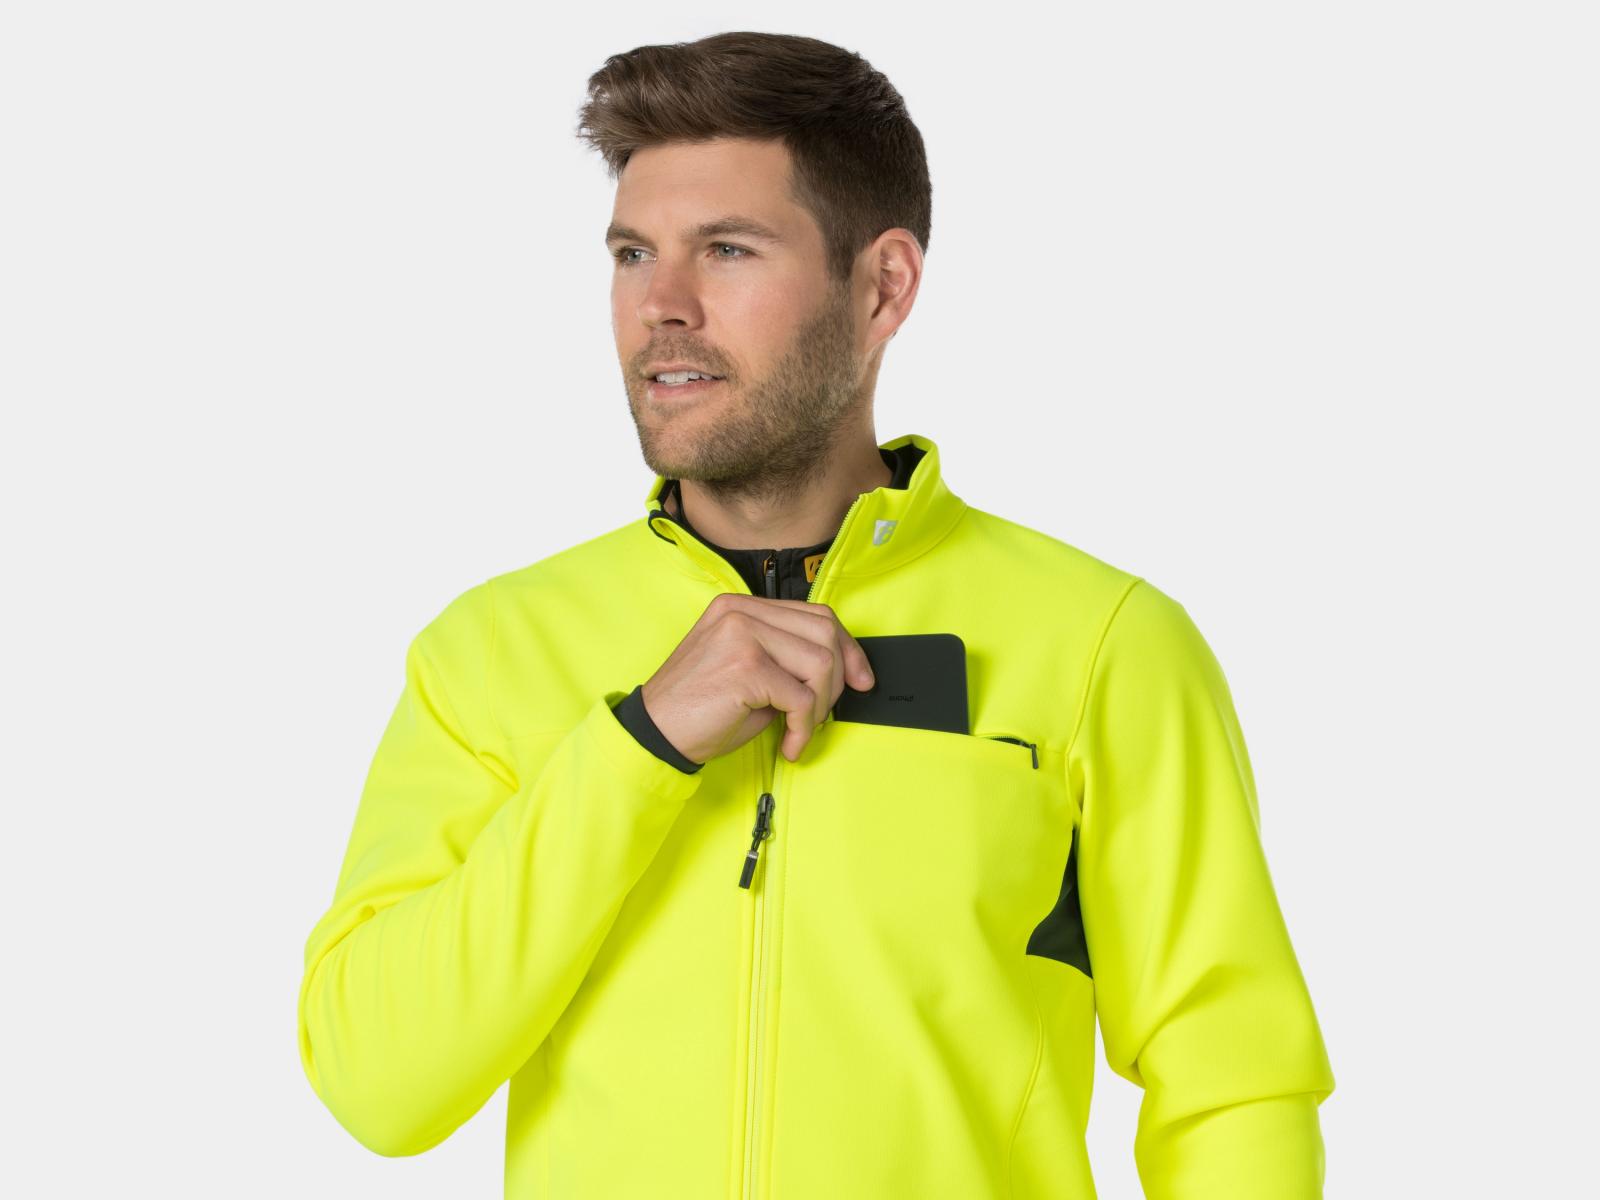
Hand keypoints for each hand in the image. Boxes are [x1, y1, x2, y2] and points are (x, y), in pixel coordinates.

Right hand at [639, 593, 875, 764]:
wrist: (655, 734)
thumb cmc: (697, 710)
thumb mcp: (745, 670)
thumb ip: (784, 659)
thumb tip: (839, 673)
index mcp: (741, 606)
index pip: (815, 614)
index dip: (847, 648)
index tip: (860, 678)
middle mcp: (741, 612)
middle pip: (825, 632)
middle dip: (839, 679)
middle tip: (822, 713)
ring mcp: (742, 636)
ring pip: (821, 663)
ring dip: (820, 706)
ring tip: (799, 729)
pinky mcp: (745, 668)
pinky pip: (801, 698)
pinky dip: (804, 728)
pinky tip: (789, 743)